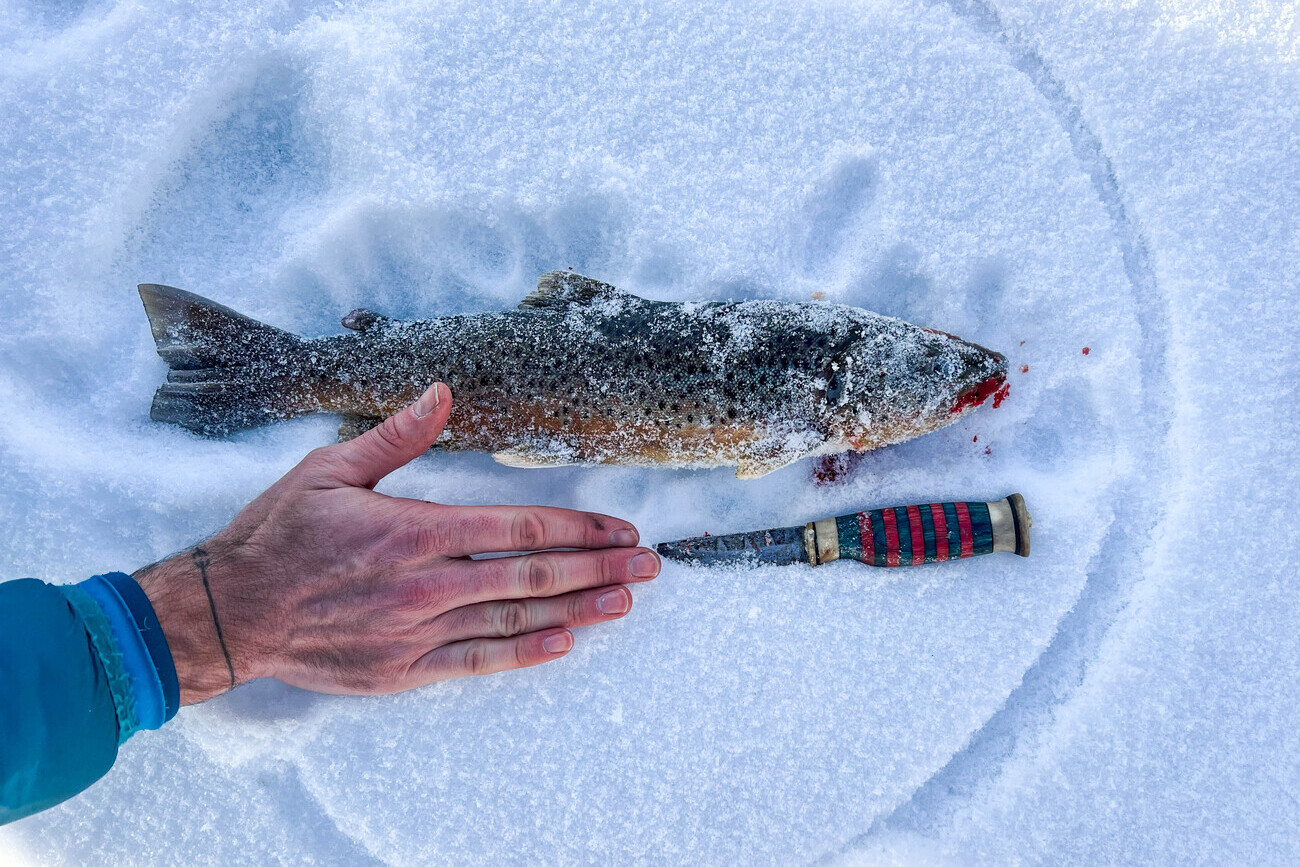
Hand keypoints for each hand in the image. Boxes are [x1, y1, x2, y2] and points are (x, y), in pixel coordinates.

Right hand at [134, 383, 658, 704]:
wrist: (230, 612)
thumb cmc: (278, 534)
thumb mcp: (330, 469)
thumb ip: (395, 435)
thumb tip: (442, 391)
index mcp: (413, 529)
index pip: (518, 527)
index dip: (577, 528)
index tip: (620, 528)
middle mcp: (424, 583)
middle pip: (531, 576)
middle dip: (598, 569)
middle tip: (648, 566)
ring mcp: (415, 631)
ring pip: (514, 621)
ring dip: (576, 611)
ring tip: (624, 601)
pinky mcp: (401, 669)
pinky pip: (475, 662)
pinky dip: (524, 654)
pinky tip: (564, 644)